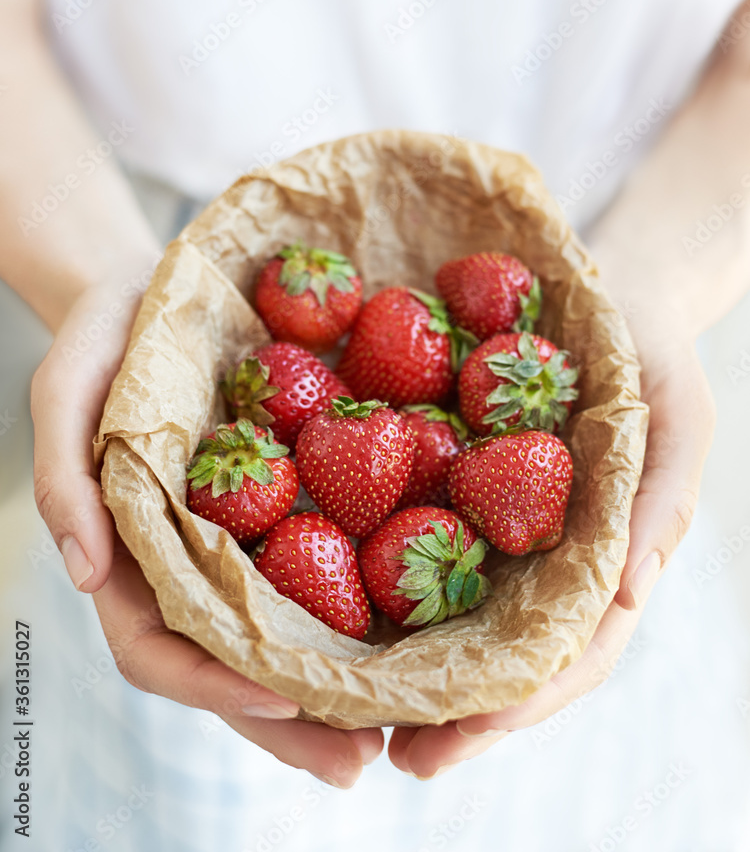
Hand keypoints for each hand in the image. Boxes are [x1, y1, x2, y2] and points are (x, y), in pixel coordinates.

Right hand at [31, 275, 382, 785]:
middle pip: (230, 668)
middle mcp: (185, 566)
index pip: (158, 647)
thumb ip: (64, 479)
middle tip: (361, 764)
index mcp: (128, 554)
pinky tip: (409, 627)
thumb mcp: (65, 393)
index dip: (211, 682)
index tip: (283, 691)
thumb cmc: (100, 341)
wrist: (150, 295)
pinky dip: (354, 608)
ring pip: (280, 635)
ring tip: (404, 723)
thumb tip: (84, 574)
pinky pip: (317, 566)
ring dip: (332, 689)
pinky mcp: (278, 506)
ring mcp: (233, 543)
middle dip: (289, 723)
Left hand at [388, 336, 715, 778]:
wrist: (604, 295)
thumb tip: (630, 596)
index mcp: (601, 562)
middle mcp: (546, 561)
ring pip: (460, 617)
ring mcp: (501, 530)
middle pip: (504, 658)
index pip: (566, 655)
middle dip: (456, 715)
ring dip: (415, 670)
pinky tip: (334, 605)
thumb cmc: (650, 358)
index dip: (515, 706)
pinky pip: (422, 540)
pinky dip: (387, 581)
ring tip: (354, 715)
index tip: (455, 743)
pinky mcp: (458, 486)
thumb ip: (659, 503)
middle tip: (396, 760)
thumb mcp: (678, 420)